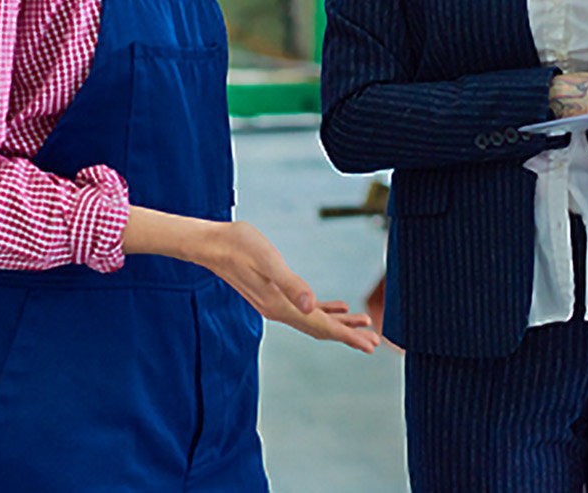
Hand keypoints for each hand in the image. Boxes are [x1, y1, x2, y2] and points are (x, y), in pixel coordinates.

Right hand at [123, 207, 380, 352]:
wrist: (212, 244)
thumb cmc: (239, 246)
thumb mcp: (268, 260)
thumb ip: (291, 284)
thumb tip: (313, 305)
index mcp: (282, 306)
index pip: (322, 326)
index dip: (348, 336)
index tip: (371, 344)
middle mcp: (280, 310)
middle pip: (321, 328)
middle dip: (349, 335)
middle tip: (375, 341)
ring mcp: (276, 303)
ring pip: (315, 320)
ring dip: (339, 324)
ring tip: (364, 326)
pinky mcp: (274, 293)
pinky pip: (305, 309)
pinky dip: (324, 311)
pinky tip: (337, 307)